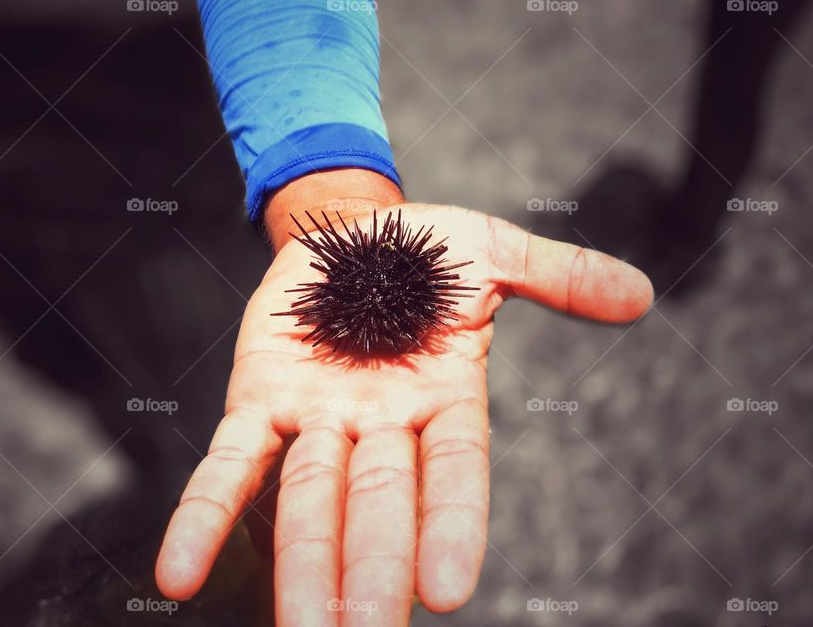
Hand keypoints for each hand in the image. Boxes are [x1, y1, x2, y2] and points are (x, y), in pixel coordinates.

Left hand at [155, 186, 651, 624]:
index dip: (452, 526)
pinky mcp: (260, 401)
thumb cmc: (426, 249)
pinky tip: (177, 575)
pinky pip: (231, 465)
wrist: (346, 229)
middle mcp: (382, 425)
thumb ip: (559, 276)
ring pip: (307, 502)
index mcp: (444, 400)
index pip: (455, 474)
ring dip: (300, 569)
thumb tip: (641, 296)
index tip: (448, 589)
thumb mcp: (493, 251)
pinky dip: (206, 515)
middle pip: (379, 507)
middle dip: (373, 572)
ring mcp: (317, 420)